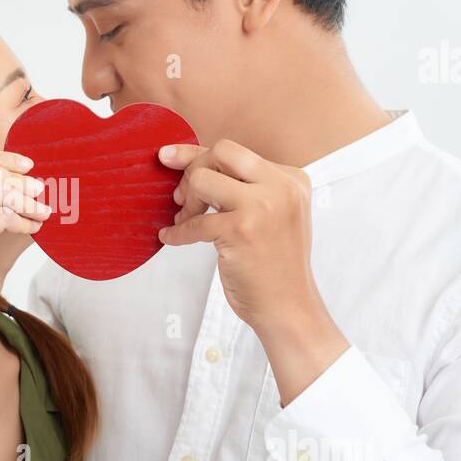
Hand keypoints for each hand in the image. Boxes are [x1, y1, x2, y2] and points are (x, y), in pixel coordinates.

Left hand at [156, 140, 347, 403]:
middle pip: (220, 153)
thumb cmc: (273, 264)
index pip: (235, 152)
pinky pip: (193, 222)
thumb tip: (183, 158)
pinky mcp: (241, 231)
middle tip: (182, 198)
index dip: (197, 155)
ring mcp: (262, 207)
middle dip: (192, 170)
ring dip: (186, 202)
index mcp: (291, 178)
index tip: (169, 158)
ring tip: (185, 221)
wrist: (289, 308)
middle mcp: (281, 186)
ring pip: (202, 180)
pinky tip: (172, 239)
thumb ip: (241, 187)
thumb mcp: (270, 214)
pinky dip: (177, 232)